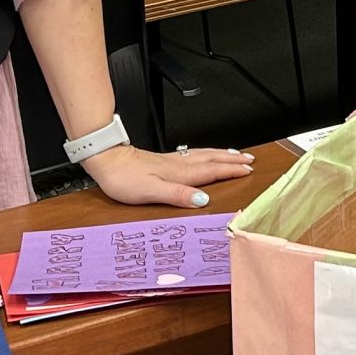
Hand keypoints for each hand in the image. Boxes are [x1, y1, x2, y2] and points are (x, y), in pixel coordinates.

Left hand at [82, 142, 254, 208]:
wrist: (106, 159)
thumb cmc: (124, 177)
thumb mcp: (151, 191)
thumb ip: (177, 195)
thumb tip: (202, 200)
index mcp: (179, 173)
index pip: (211, 171)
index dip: (230, 170)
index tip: (247, 170)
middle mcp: (178, 164)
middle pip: (211, 159)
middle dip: (232, 159)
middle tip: (249, 159)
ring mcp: (171, 160)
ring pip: (203, 154)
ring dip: (221, 154)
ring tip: (235, 154)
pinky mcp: (163, 160)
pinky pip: (193, 154)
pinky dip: (205, 154)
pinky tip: (203, 156)